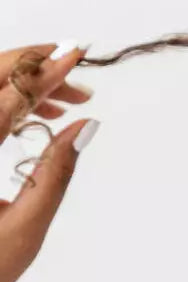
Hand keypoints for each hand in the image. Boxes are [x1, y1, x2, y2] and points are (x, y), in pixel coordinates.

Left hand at [0, 43, 97, 281]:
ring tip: (66, 101)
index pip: (9, 99)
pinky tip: (36, 115)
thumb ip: (56, 172)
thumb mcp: (25, 228)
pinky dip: (7, 103)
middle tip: (75, 69)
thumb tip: (85, 126)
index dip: (47, 73)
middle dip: (34, 66)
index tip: (77, 53)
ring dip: (22, 84)